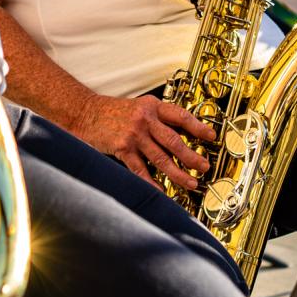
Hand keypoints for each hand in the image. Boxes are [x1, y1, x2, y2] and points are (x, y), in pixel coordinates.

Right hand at [72, 93, 216, 190]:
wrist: (85, 112)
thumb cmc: (113, 112)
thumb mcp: (140, 108)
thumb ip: (159, 120)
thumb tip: (184, 135)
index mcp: (152, 106)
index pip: (181, 116)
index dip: (198, 127)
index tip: (211, 137)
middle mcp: (145, 118)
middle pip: (174, 141)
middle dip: (192, 157)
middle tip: (204, 167)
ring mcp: (134, 134)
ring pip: (161, 158)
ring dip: (178, 173)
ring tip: (190, 182)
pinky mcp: (122, 148)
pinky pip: (141, 169)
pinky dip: (151, 182)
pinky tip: (160, 190)